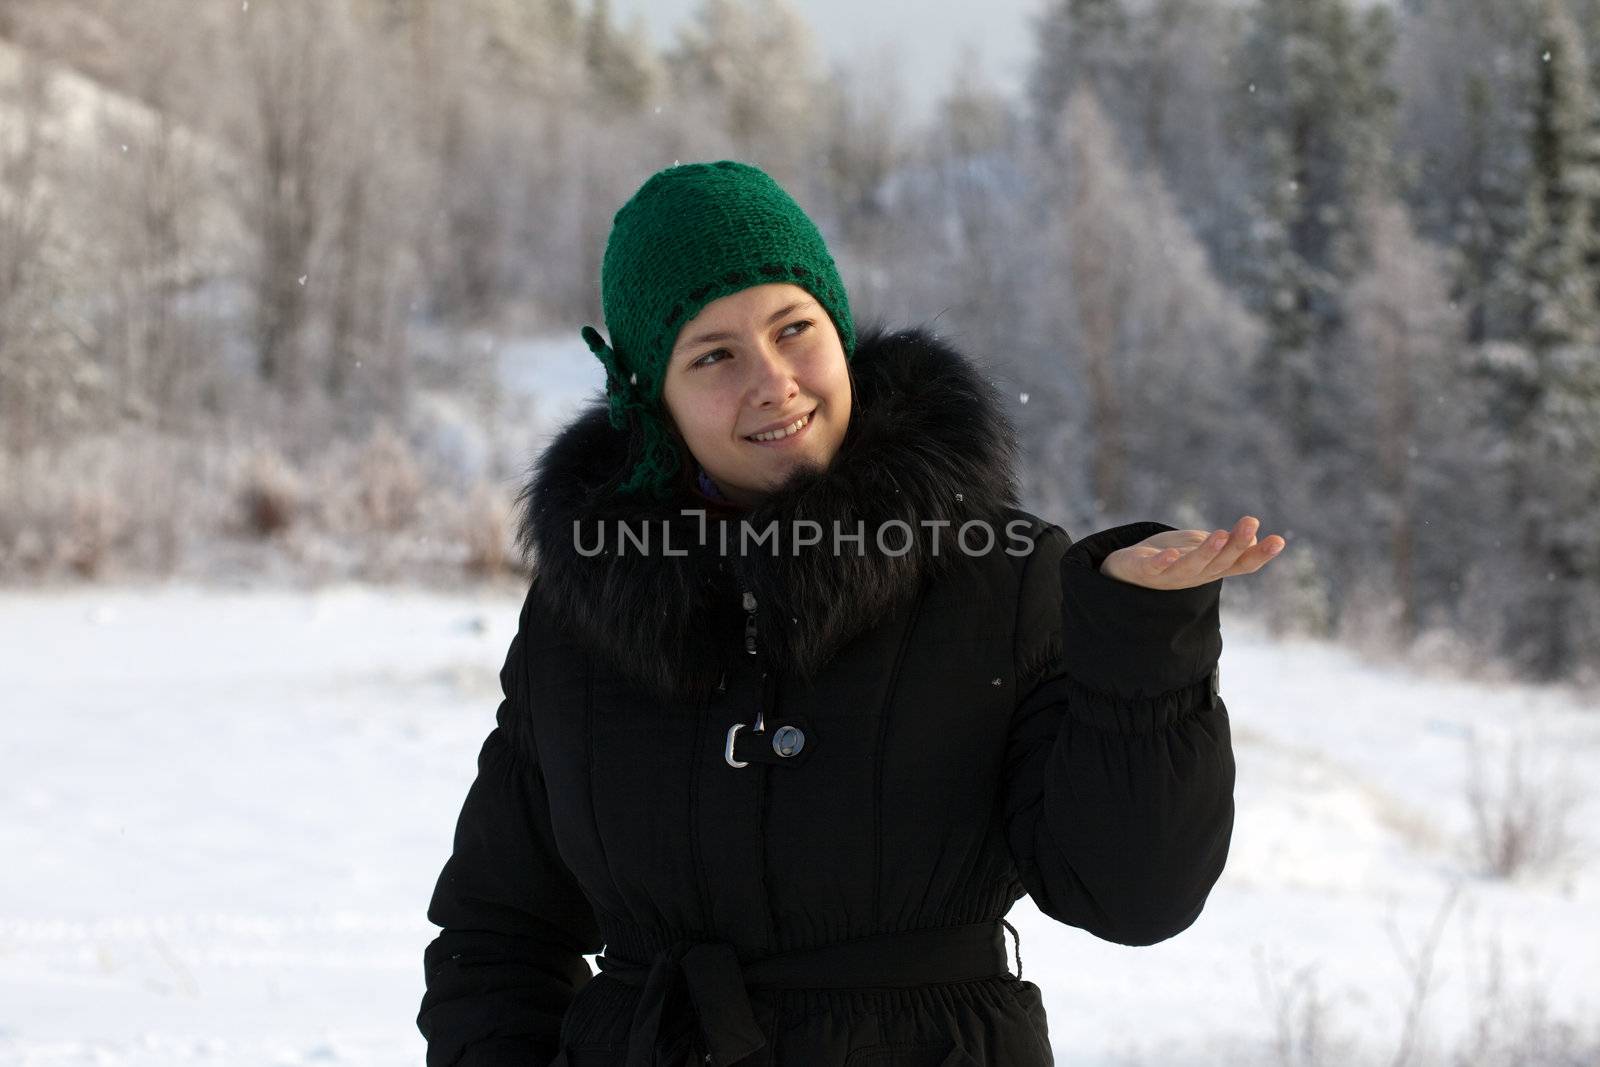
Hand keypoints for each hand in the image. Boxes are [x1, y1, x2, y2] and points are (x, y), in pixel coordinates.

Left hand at [1101, 515, 1285, 589]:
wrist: (1128, 572)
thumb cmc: (1172, 559)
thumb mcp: (1204, 549)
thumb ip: (1228, 547)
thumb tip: (1256, 538)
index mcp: (1212, 569)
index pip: (1241, 565)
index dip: (1260, 555)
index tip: (1279, 540)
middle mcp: (1195, 576)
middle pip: (1220, 562)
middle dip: (1236, 544)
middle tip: (1250, 522)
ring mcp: (1170, 576)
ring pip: (1191, 566)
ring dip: (1206, 552)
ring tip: (1220, 534)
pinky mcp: (1144, 572)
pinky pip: (1154, 569)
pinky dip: (1162, 563)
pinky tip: (1170, 554)